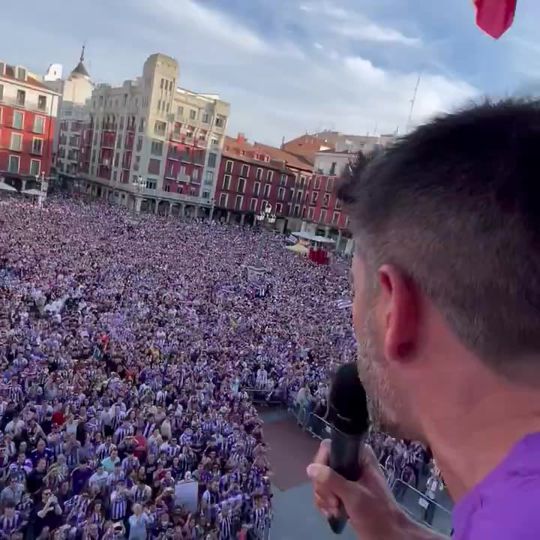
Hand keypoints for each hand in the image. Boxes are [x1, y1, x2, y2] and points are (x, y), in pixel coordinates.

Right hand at [307, 440, 442, 539]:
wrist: (389, 536)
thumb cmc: (377, 514)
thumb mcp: (354, 496)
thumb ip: (332, 480)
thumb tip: (310, 468)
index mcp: (359, 455)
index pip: (329, 448)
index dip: (322, 465)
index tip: (326, 484)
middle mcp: (351, 462)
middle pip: (322, 466)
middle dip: (324, 487)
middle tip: (335, 502)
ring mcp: (346, 477)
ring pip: (321, 480)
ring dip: (324, 498)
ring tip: (336, 510)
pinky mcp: (343, 491)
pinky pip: (324, 491)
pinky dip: (325, 503)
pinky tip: (333, 513)